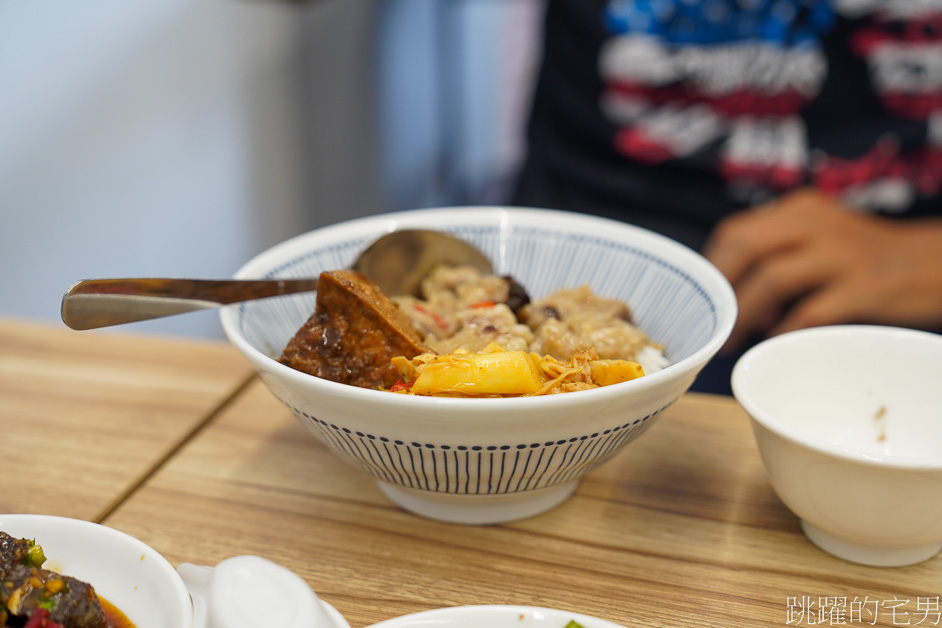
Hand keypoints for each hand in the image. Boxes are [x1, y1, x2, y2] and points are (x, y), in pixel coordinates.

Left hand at [703, 188, 941, 352]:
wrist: (936, 264)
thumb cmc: (867, 260)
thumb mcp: (821, 240)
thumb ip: (778, 257)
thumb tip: (730, 300)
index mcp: (800, 211)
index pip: (736, 232)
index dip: (713, 269)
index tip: (704, 299)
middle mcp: (817, 224)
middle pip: (745, 248)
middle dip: (720, 290)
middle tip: (713, 323)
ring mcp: (842, 254)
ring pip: (771, 278)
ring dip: (744, 314)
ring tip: (734, 340)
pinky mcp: (865, 286)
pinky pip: (810, 311)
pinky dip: (784, 330)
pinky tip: (776, 342)